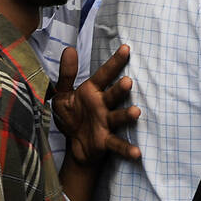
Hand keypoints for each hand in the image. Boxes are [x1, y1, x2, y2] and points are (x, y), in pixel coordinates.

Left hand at [51, 45, 140, 167]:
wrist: (74, 144)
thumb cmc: (71, 115)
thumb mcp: (62, 94)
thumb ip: (66, 74)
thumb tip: (69, 49)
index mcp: (92, 92)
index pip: (104, 74)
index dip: (114, 62)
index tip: (126, 48)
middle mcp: (102, 105)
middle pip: (113, 95)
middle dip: (120, 89)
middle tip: (127, 82)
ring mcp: (106, 123)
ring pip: (118, 117)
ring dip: (127, 115)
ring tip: (136, 112)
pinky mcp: (105, 141)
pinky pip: (117, 144)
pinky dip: (127, 149)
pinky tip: (137, 153)